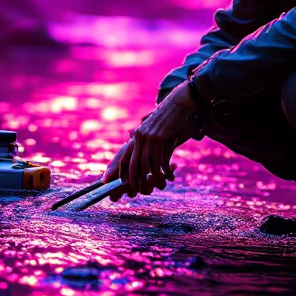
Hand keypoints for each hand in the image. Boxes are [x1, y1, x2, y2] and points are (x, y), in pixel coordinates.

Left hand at [104, 83, 195, 198]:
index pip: (125, 157)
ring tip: (162, 185)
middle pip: (135, 165)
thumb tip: (134, 142)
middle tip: (140, 190)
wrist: (177, 104)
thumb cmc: (166, 118)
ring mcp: (149, 138)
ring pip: (149, 165)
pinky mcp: (160, 138)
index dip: (120, 171)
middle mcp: (140, 137)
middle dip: (136, 180)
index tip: (118, 183)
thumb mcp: (152, 128)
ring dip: (155, 178)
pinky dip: (165, 171)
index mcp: (136, 137)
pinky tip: (171, 176)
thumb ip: (144, 138)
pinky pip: (161, 161)